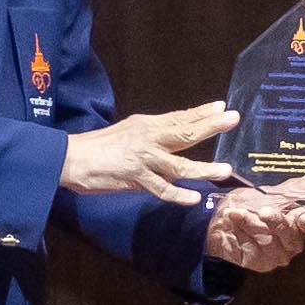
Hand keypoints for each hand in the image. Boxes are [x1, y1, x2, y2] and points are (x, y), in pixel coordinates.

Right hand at [62, 100, 237, 207]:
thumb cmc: (100, 147)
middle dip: (211, 125)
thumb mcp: (129, 132)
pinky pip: (161, 189)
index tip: (222, 106)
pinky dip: (178, 195)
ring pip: (179, 165)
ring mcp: (143, 159)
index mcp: (147, 125)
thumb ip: (152, 135)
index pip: (179, 117)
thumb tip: (175, 134)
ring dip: (204, 168)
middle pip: (185, 132)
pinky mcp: (135, 178)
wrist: (71, 158)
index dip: (201, 112)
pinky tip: (194, 198)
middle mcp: (148, 138)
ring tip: (224, 169)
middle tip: (232, 118)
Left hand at [203, 184, 304, 271]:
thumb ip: (292, 188)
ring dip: (250, 223)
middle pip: (290, 233)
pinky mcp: (260, 263)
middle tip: (262, 210)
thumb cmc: (246, 206)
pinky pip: (253, 248)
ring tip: (235, 212)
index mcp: (298, 222)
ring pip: (269, 240)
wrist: (219, 220)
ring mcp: (277, 254)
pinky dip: (240, 232)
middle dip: (275, 220)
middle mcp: (291, 241)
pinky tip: (232, 223)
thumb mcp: (268, 192)